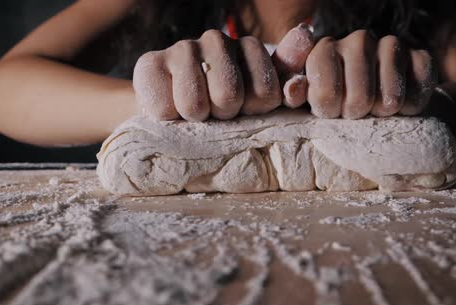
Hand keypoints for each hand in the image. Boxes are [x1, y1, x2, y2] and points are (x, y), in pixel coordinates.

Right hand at [133, 24, 314, 120]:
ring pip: (194, 104)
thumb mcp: (262, 98)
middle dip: (224, 115)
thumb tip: (306, 34)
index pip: (266, 91)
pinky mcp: (149, 64)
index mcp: (249, 48)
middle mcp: (216, 40)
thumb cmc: (225, 108)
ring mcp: (182, 48)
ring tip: (195, 113)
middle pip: (229, 97)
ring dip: (196, 119)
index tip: (246, 110)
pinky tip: (171, 111)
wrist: (173, 114)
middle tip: (217, 113)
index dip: (254, 111)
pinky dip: (168, 120)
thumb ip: (286, 74)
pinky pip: (165, 109)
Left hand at [304, 30, 436, 118]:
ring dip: (383, 113)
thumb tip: (293, 90)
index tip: (330, 110)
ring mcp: (390, 45)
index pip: (326, 93)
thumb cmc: (330, 98)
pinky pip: (419, 89)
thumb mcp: (302, 97)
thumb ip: (292, 92)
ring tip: (375, 110)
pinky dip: (412, 106)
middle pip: (360, 99)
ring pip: (390, 98)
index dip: (329, 111)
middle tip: (355, 112)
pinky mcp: (419, 56)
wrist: (371, 97)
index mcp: (324, 50)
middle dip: (357, 115)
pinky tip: (402, 106)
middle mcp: (357, 40)